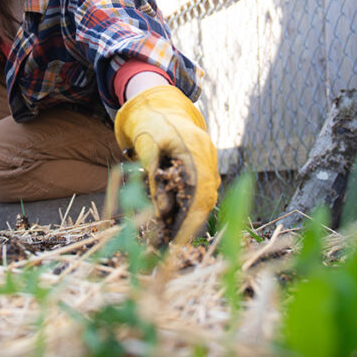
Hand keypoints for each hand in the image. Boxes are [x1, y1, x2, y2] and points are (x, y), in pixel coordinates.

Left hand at [114, 84, 219, 243]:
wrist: (161, 108)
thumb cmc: (150, 125)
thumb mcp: (146, 147)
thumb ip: (154, 177)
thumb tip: (161, 211)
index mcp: (195, 148)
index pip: (198, 190)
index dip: (189, 217)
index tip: (176, 240)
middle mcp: (208, 157)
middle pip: (206, 199)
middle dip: (190, 226)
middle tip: (170, 247)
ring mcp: (209, 163)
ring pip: (205, 199)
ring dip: (189, 221)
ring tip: (169, 241)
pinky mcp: (205, 169)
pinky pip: (201, 194)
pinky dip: (189, 210)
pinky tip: (173, 225)